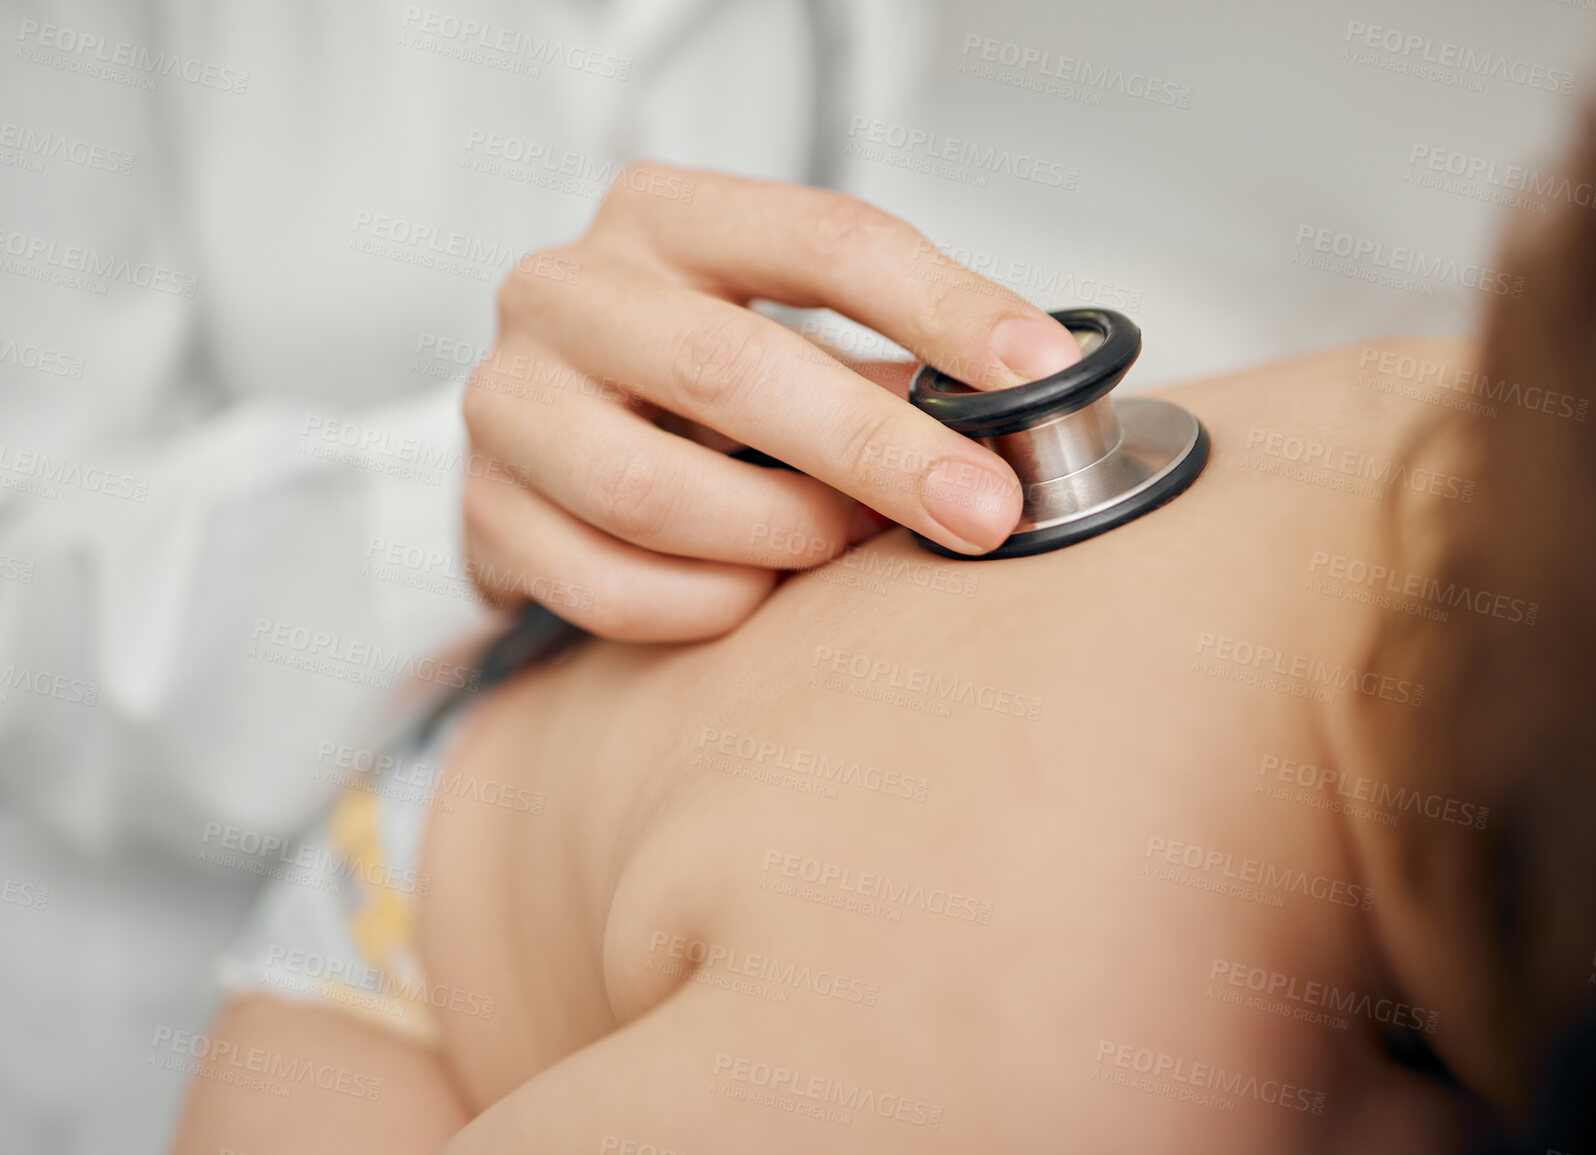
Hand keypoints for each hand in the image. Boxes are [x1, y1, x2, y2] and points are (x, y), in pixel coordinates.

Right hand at [461, 161, 1080, 641]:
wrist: (552, 444)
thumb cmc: (696, 387)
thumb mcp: (793, 337)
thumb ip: (891, 367)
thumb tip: (1032, 415)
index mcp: (664, 217)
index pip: (822, 239)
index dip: (944, 307)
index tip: (1041, 372)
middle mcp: (568, 292)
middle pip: (731, 367)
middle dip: (877, 450)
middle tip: (981, 511)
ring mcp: (511, 403)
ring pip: (654, 490)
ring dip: (781, 535)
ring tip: (847, 548)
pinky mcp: (482, 514)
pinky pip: (608, 585)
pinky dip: (706, 606)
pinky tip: (756, 599)